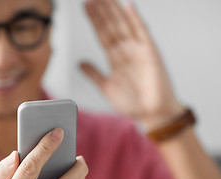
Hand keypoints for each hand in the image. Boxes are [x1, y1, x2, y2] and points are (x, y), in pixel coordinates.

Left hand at [81, 0, 183, 127]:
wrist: (152, 114)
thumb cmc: (133, 103)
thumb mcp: (106, 87)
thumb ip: (93, 74)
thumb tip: (79, 63)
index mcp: (115, 58)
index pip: (102, 34)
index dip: (94, 21)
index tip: (85, 7)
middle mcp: (126, 51)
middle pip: (111, 26)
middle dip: (101, 11)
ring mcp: (137, 50)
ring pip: (123, 25)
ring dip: (113, 11)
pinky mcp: (150, 53)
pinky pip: (142, 32)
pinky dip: (135, 19)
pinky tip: (128, 6)